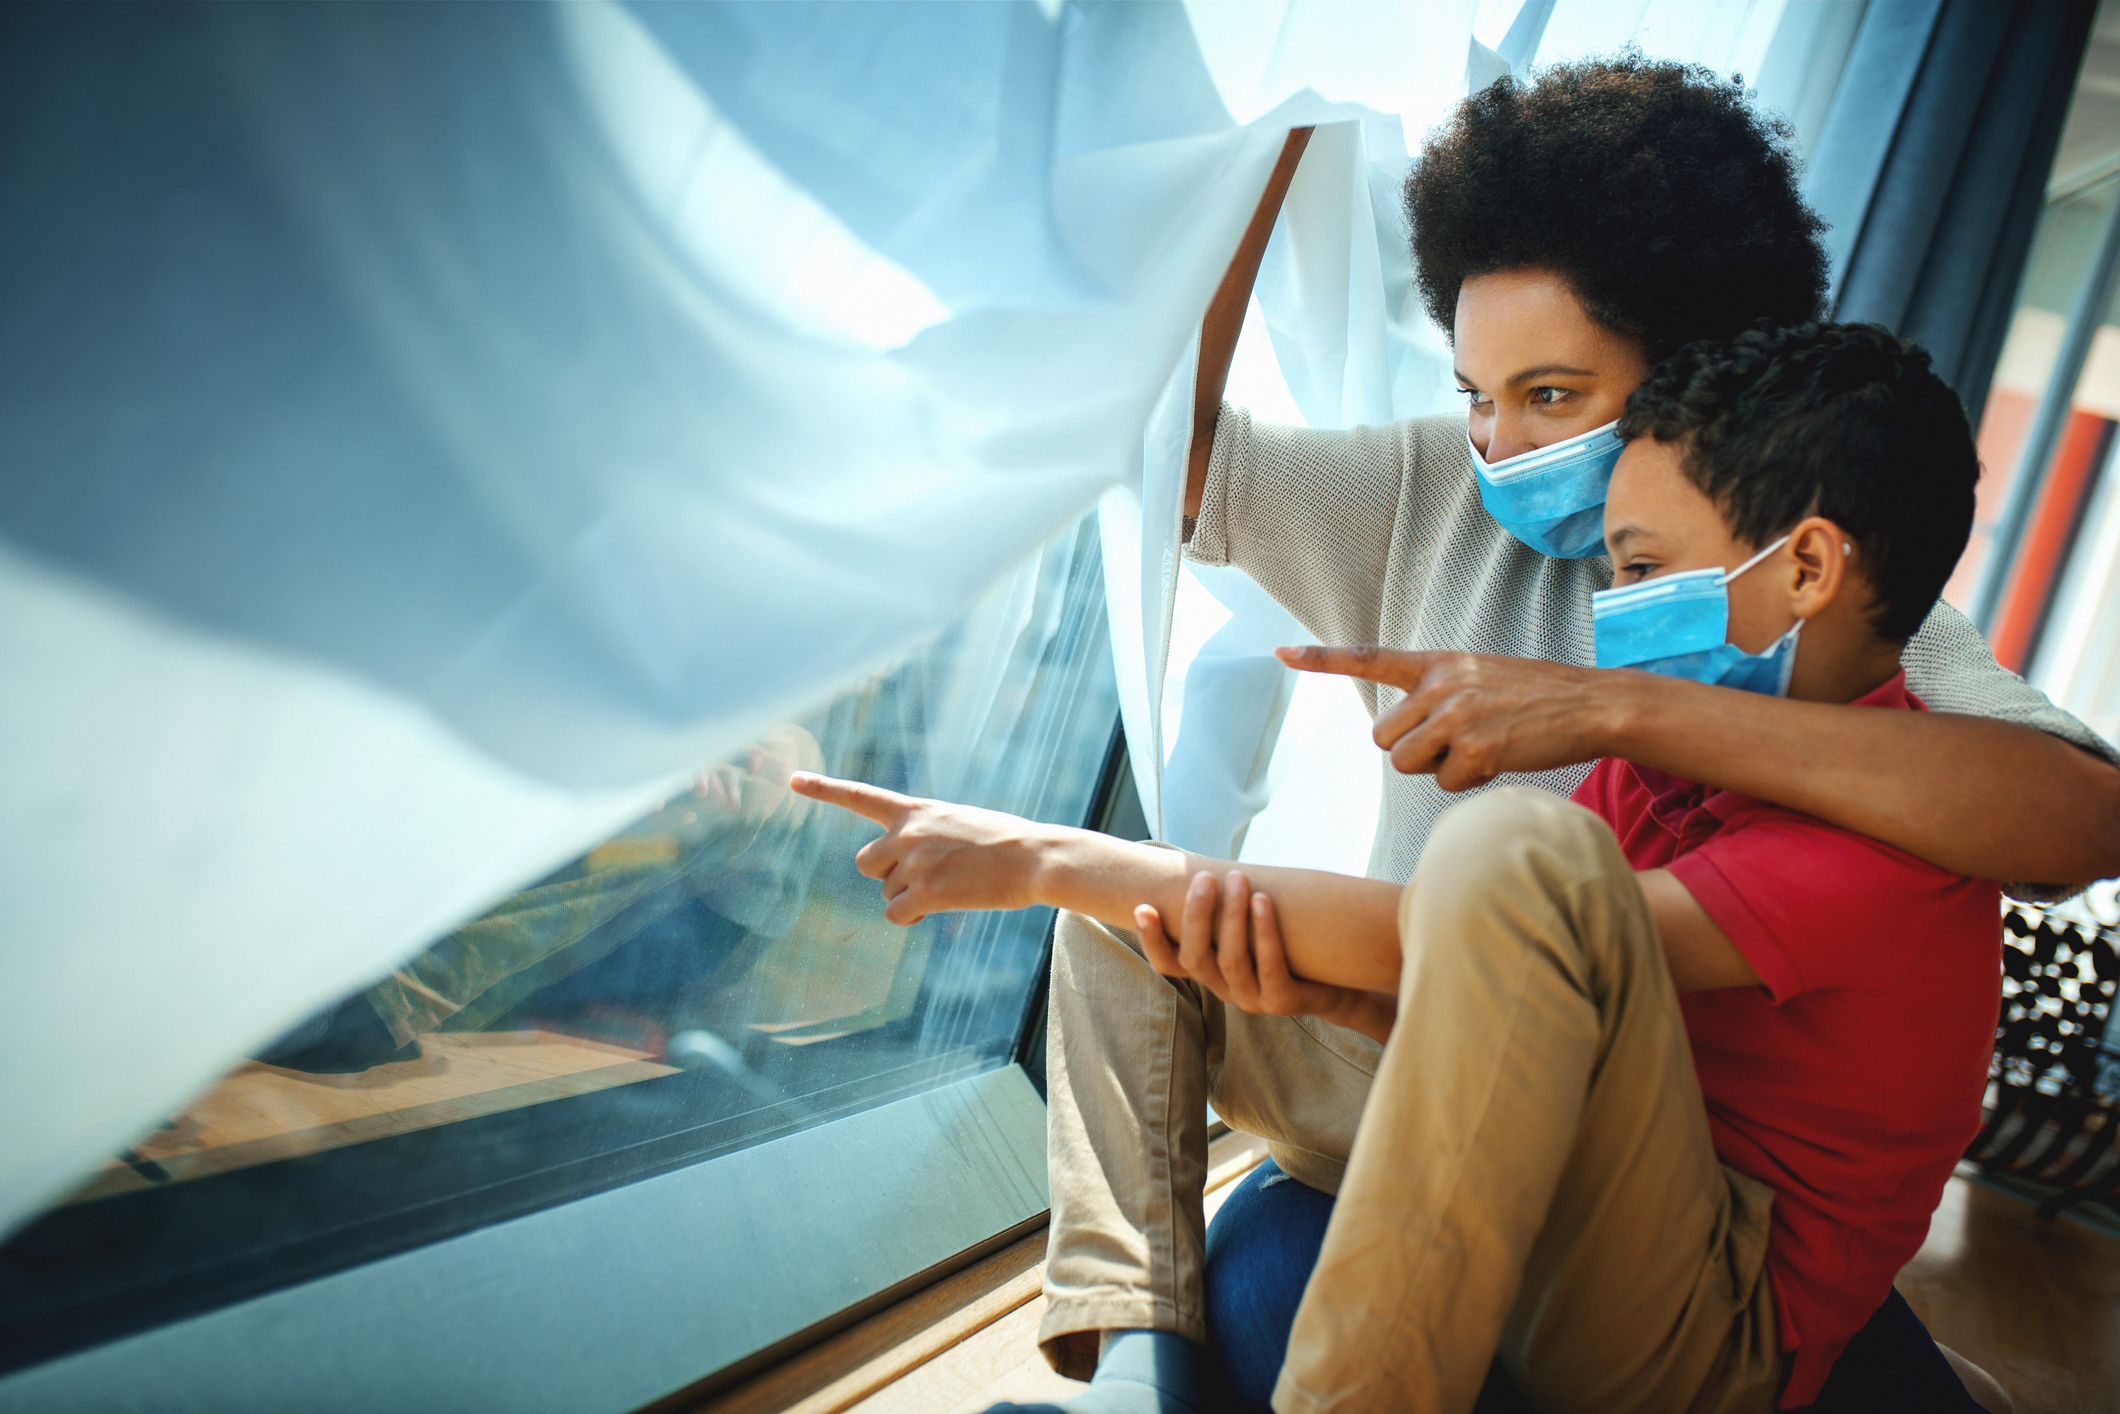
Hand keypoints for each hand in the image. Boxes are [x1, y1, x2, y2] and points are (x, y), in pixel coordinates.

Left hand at [788, 773, 1055, 923]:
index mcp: (916, 809)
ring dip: (910, 897)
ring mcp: (915, 862)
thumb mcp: (960, 822)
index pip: (860, 796)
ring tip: (950, 887)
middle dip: (888, 875)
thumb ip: (926, 834)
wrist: (1036, 857)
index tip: (793, 780)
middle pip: (866, 864)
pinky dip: (912, 918)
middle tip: (926, 877)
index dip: (824, 789)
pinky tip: (939, 909)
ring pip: (886, 893)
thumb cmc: (1006, 842)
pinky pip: (896, 915)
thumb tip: (907, 873)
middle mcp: (908, 832)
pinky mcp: (927, 892)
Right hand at [1135, 869, 1397, 1043]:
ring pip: (1230, 959)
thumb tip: (1203, 861)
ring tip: (1237, 879)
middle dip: (1197, 915)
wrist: (1337, 985)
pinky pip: (1269, 965)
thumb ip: (1225, 909)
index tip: (1143, 906)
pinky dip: (1264, 931)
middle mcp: (1224, 990)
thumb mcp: (1250, 931)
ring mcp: (1252, 1000)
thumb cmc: (1286, 948)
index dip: (1151, 940)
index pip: (1169, 963)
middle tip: (1205, 877)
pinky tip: (1263, 900)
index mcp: (1210, 973)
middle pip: (1195, 958)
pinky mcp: (1282, 1002)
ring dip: (1232, 916)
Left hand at [1278, 646, 1616, 789]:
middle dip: (1410, 752)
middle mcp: (1441, 684)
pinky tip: (1500, 759)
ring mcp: (1457, 715)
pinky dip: (1469, 782)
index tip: (1279, 651)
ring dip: (1436, 769)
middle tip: (1453, 744)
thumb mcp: (1481, 677)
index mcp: (1439, 663)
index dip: (1321, 659)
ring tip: (1479, 749)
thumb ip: (1439, 694)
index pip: (1370, 658)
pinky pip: (1446, 784)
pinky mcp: (1475, 748)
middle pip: (1382, 738)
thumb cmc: (1537, 698)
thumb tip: (1404, 739)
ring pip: (1405, 764)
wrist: (1592, 705)